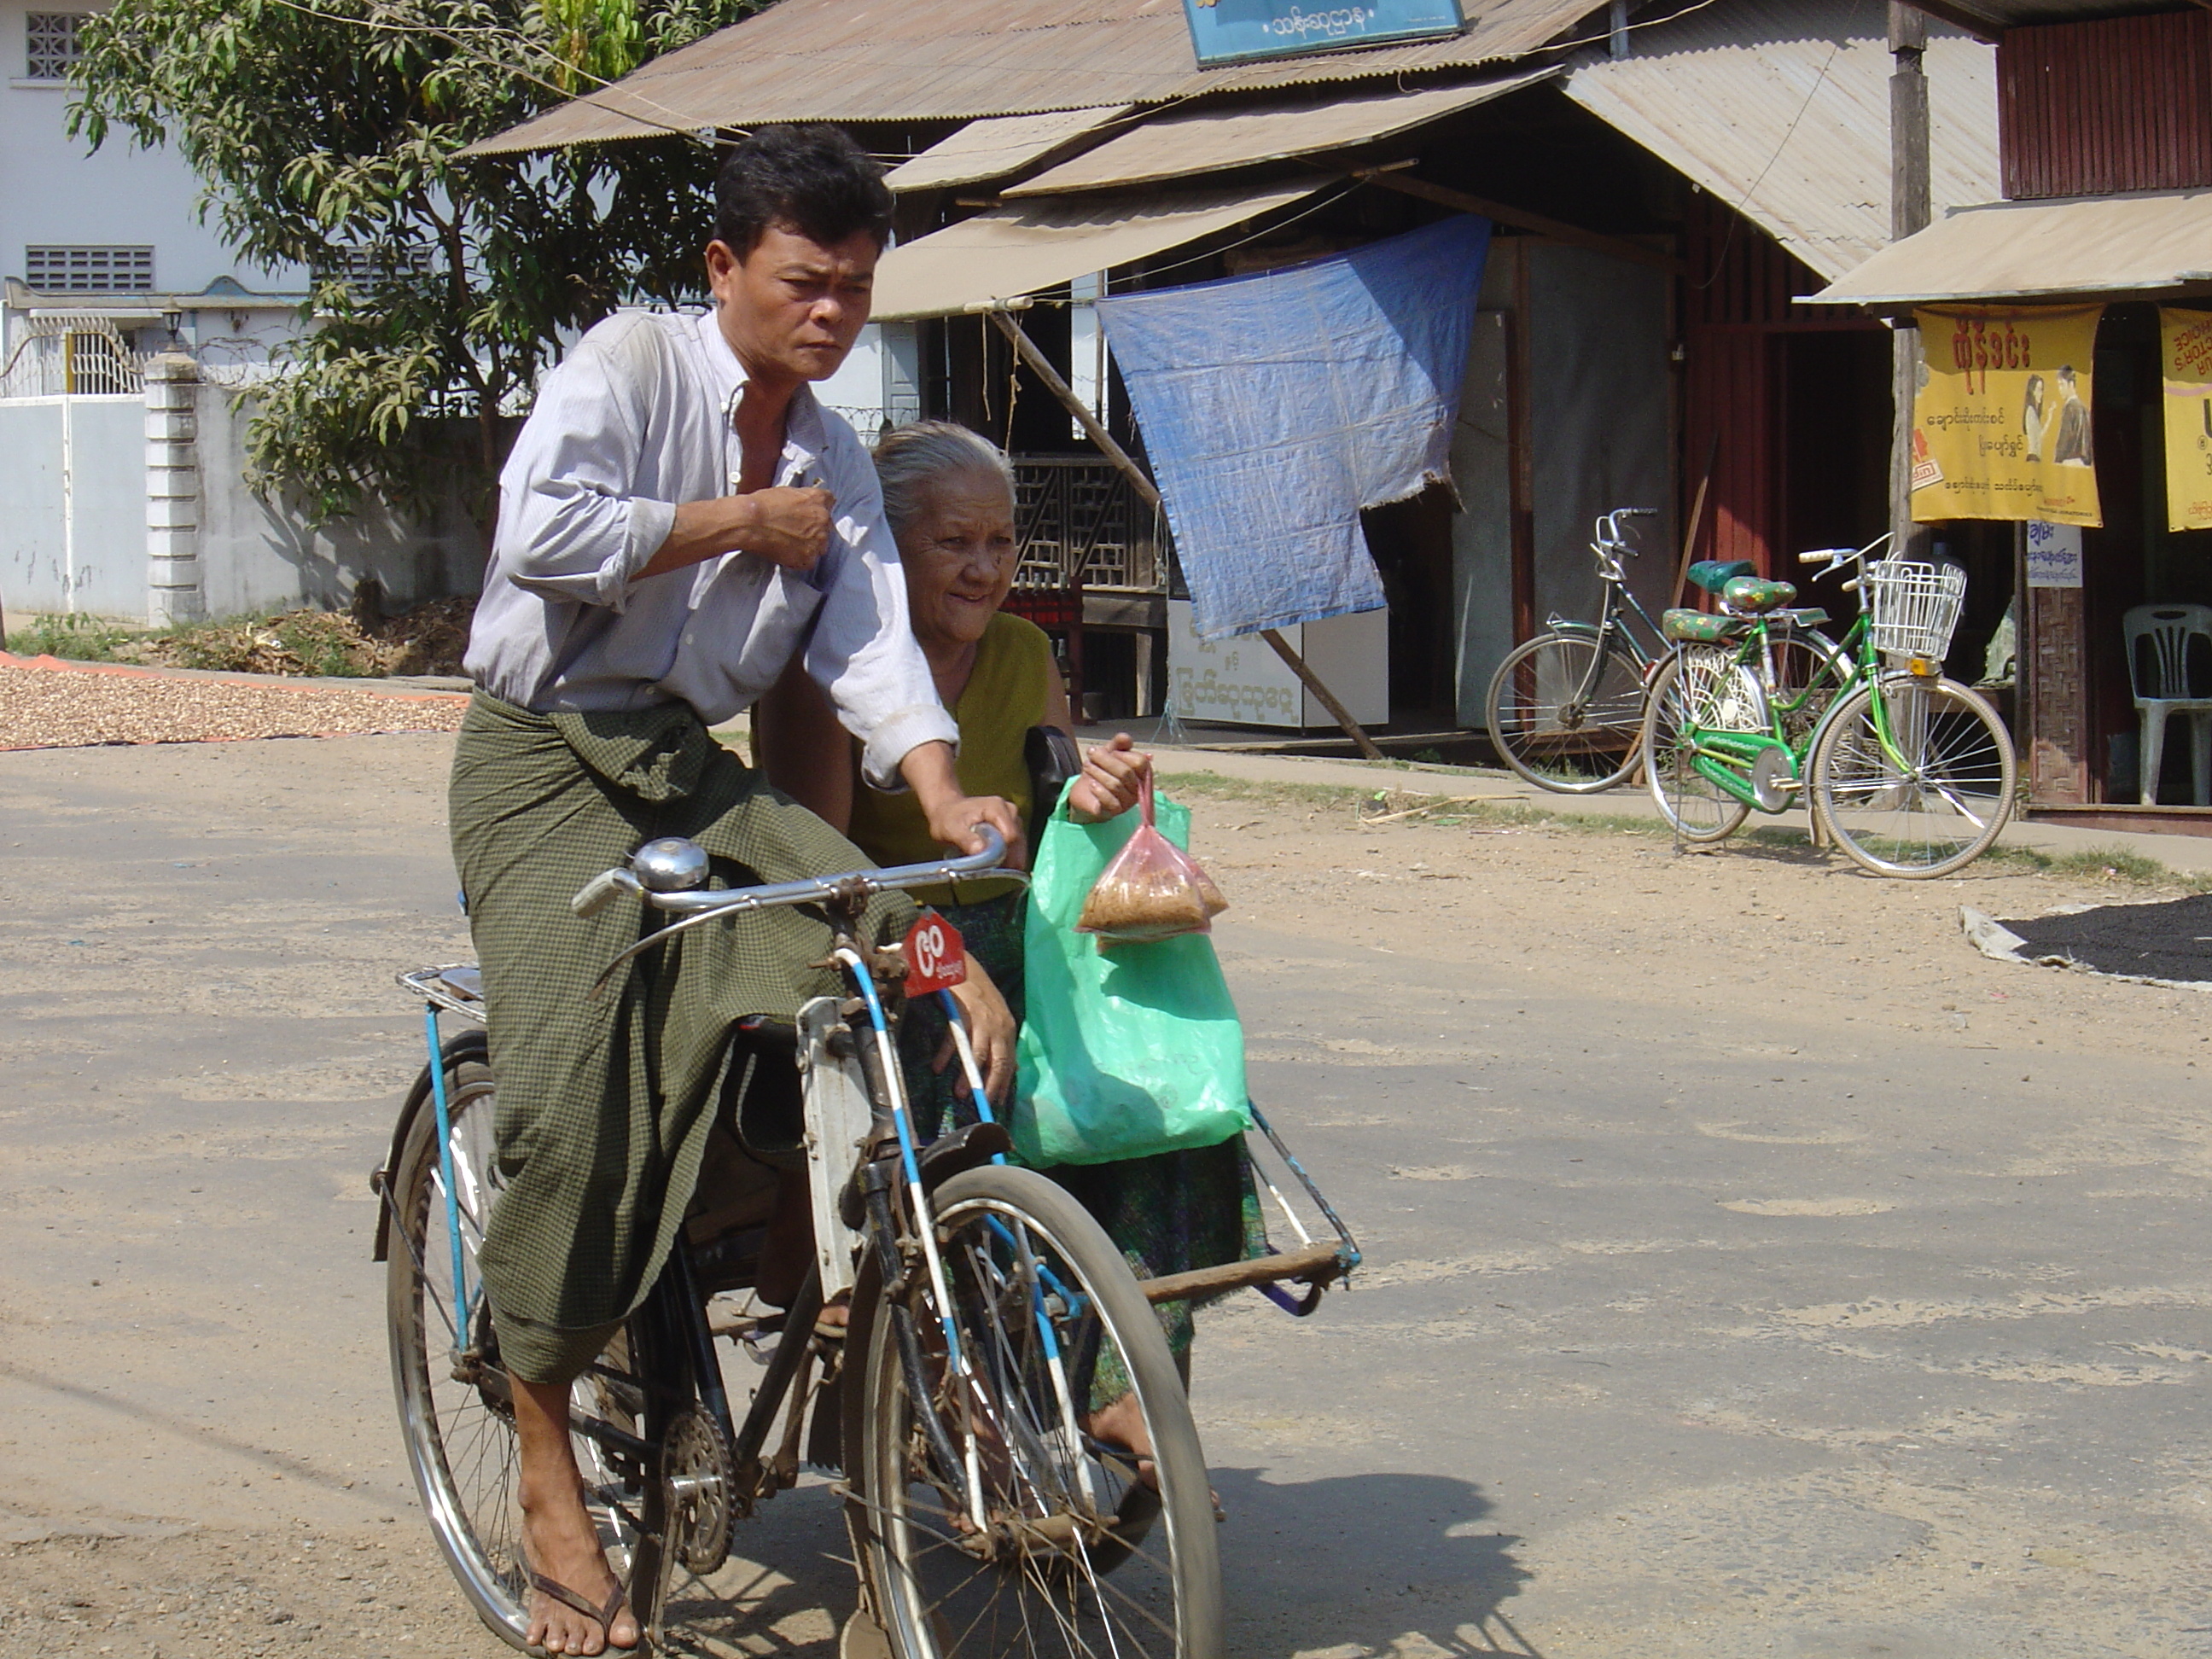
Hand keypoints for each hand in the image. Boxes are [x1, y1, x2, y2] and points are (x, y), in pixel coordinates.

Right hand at [735, 485, 834, 571]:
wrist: (751, 521)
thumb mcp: (787, 491)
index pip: (829, 502)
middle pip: (826, 527)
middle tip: (794, 531)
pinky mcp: (809, 557)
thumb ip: (803, 497)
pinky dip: (798, 560)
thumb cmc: (762, 505)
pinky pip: (808, 561)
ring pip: (820, 546)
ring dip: (808, 546)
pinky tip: (785, 552)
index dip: (817, 509)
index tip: (810, 514)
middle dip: (814, 530)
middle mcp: (823, 519)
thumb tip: (804, 503)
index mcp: (818, 499)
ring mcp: (818, 540)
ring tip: (788, 543)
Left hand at [902, 742, 1023, 860]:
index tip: (987, 862)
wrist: (947, 812)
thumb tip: (981, 850)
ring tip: (989, 866)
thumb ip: (966, 839)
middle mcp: (1010, 811)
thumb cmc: (948, 818)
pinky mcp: (1013, 829)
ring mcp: (1013, 820)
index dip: (1001, 852)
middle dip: (1006, 858)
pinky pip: (1017, 848)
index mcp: (997, 807)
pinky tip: (994, 864)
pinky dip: (1008, 858)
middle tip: (988, 869)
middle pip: (1018, 842)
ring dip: (1007, 860)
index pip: (1011, 836)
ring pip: (1019, 847)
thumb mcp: (951, 829)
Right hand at [938, 954, 1015, 1104]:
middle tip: (982, 1102)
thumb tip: (1011, 1067)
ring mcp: (982, 1019)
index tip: (997, 1100)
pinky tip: (939, 1067)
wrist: (964, 965)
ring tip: (960, 1093)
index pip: (1009, 1061)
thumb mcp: (995, 1017)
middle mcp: (998, 1026)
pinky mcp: (964, 1012)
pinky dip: (946, 1055)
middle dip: (990, 1085)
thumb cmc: (978, 992)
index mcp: (1007, 1028)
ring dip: (968, 1076)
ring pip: (977, 1055)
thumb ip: (1001, 1042)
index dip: (1003, 1082)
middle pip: (998, 1062)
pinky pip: (954, 1039)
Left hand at [1067, 732, 1149, 822]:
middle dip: (1105, 760)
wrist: (1085, 792)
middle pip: (1125, 772)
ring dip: (1097, 772)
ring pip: (1115, 785)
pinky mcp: (1115, 812)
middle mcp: (1138, 789)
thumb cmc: (1102, 770)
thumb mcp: (1109, 753)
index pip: (1140, 762)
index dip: (1122, 754)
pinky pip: (1109, 801)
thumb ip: (1118, 744)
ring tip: (1086, 766)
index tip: (1106, 749)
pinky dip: (1099, 790)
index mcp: (1141, 773)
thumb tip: (1126, 738)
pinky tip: (1091, 784)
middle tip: (1090, 753)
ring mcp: (1128, 802)